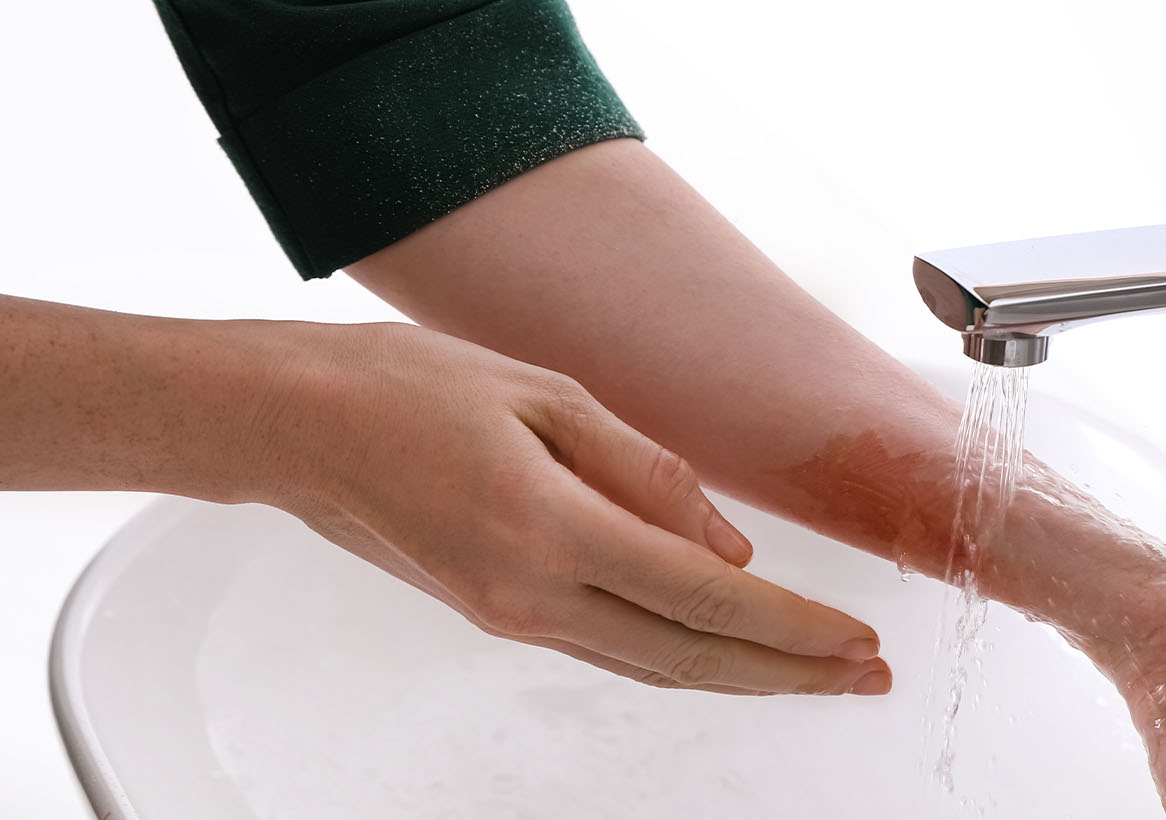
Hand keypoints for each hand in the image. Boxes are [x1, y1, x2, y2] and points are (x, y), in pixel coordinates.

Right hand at [256, 322, 890, 695]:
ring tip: (818, 677)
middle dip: (793, 674)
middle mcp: (532, 595)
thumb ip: (645, 472)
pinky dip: (680, 660)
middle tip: (869, 679)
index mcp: (552, 532)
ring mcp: (509, 616)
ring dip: (745, 678)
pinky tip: (721, 655)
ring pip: (653, 667)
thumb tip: (729, 548)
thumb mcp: (544, 394)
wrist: (296, 426)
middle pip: (693, 658)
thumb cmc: (409, 387)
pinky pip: (609, 651)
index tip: (860, 639)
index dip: (795, 628)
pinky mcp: (495, 614)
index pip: (707, 601)